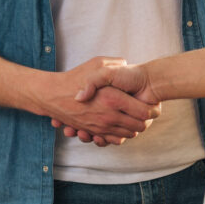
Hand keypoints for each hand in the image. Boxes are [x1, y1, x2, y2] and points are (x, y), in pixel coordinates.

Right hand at [32, 57, 159, 139]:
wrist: (52, 94)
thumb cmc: (75, 77)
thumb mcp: (96, 63)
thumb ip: (115, 63)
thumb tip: (128, 64)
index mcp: (113, 98)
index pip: (144, 112)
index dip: (152, 109)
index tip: (151, 102)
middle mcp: (109, 116)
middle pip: (139, 126)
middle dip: (145, 120)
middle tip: (146, 111)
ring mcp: (101, 126)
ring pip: (127, 134)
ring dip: (133, 128)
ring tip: (134, 117)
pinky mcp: (93, 132)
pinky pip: (112, 140)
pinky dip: (119, 136)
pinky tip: (119, 126)